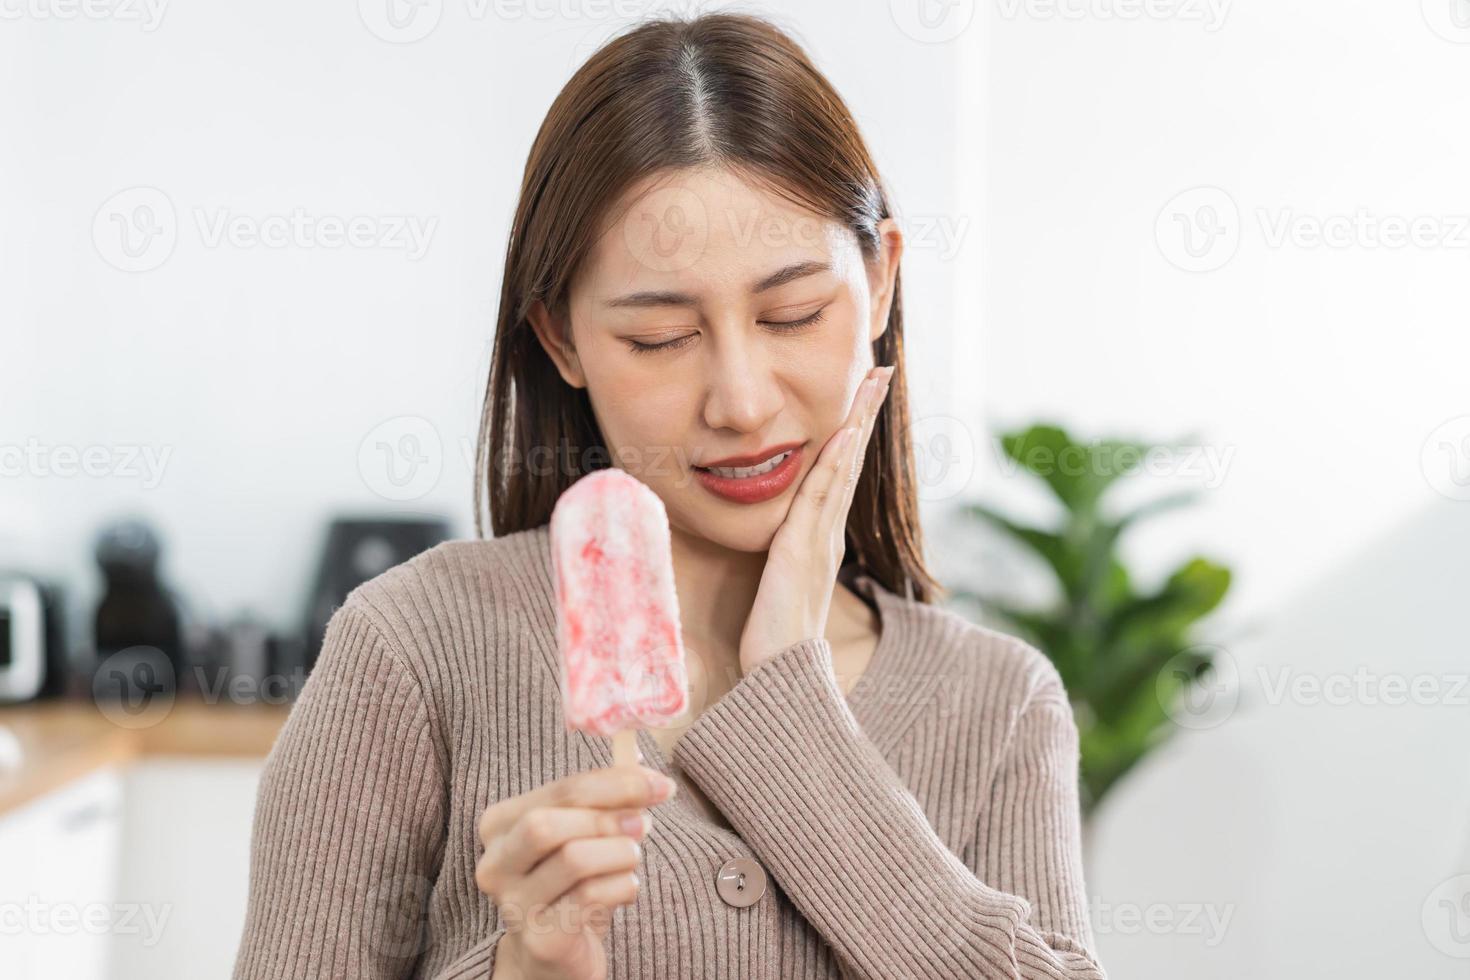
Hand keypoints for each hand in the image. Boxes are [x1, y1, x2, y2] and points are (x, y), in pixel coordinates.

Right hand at [478, 765, 676, 979]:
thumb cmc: (570, 884)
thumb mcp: (581, 835)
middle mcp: (496, 864)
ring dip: (619, 853)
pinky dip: (623, 885)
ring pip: (573, 860)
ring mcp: (514, 905)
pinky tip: (626, 888)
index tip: (659, 784)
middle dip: (607, 819)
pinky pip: (591, 897)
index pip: (561, 789)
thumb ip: (604, 801)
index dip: (616, 783)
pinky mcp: (540, 939)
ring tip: (631, 858)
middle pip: (547, 824)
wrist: (553, 955)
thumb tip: (644, 770)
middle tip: (644, 824)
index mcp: (500, 824)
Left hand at [738, 363, 894, 674]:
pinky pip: (821, 497)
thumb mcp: (774, 579)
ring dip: (856, 422)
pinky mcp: (803, 549)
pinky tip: (843, 434)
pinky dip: (835, 463)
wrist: (781, 675)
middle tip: (881, 369)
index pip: (839, 470)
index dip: (852, 429)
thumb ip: (778, 552)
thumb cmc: (772, 636)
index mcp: (819, 534)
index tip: (862, 392)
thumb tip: (771, 533)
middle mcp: (827, 531)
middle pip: (851, 458)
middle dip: (865, 411)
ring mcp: (820, 538)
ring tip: (871, 383)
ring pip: (843, 468)